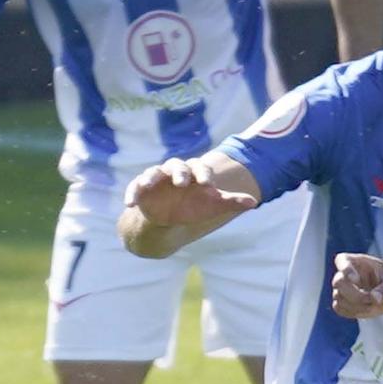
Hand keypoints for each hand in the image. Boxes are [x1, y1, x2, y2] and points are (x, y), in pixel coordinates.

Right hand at [123, 158, 255, 229]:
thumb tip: (253, 202)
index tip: (208, 185)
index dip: (203, 174)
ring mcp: (156, 179)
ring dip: (150, 177)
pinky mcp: (140, 188)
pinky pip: (135, 187)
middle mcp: (174, 172)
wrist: (169, 217)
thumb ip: (230, 201)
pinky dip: (132, 192)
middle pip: (176, 166)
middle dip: (179, 173)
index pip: (199, 167)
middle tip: (182, 183)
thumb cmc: (194, 206)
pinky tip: (130, 203)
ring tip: (148, 184)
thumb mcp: (212, 204)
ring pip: (152, 173)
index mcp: (193, 173)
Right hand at [331, 252, 382, 317]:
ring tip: (373, 307)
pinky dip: (352, 312)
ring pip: (338, 297)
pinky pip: (339, 308)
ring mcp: (342, 288)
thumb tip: (374, 299)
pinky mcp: (342, 302)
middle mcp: (345, 273)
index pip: (342, 260)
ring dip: (355, 306)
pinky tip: (366, 310)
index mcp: (357, 261)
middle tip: (370, 300)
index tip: (355, 278)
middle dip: (354, 294)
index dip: (345, 269)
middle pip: (338, 282)